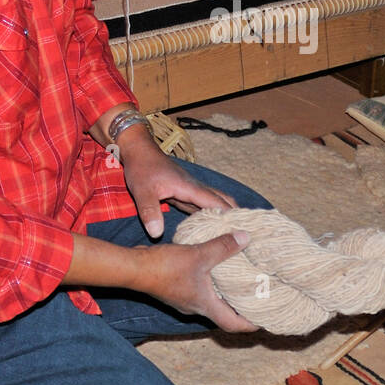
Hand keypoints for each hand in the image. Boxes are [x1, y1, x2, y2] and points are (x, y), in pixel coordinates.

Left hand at [117, 130, 237, 238]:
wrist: (139, 151)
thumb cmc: (142, 168)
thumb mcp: (143, 191)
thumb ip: (150, 211)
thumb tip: (157, 233)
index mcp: (190, 188)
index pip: (216, 203)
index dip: (230, 216)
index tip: (243, 230)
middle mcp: (195, 188)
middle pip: (223, 200)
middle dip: (235, 214)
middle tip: (246, 233)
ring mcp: (190, 190)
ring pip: (214, 202)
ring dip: (225, 215)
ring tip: (234, 233)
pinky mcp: (184, 193)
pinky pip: (202, 205)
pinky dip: (211, 214)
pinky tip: (212, 227)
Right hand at [131, 231, 259, 332]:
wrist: (135, 268)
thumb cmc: (166, 267)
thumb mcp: (199, 254)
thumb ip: (223, 246)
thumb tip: (246, 238)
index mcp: (206, 306)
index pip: (234, 325)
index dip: (252, 324)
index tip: (267, 318)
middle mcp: (197, 308)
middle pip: (225, 315)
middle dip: (243, 308)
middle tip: (259, 297)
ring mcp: (186, 300)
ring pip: (213, 303)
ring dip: (228, 295)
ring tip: (243, 282)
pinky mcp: (178, 291)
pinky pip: (202, 292)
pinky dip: (214, 285)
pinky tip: (218, 270)